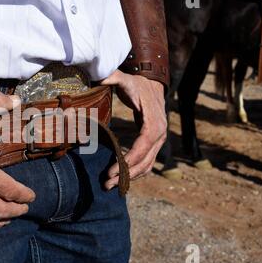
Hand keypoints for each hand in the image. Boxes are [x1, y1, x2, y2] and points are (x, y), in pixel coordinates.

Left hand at [100, 70, 166, 188]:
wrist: (152, 84)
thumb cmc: (136, 84)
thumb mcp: (125, 79)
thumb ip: (113, 77)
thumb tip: (101, 77)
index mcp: (154, 121)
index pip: (143, 145)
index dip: (129, 159)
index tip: (113, 170)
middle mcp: (160, 133)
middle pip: (145, 160)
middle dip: (126, 174)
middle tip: (107, 183)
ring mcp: (159, 140)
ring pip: (147, 164)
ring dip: (130, 177)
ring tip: (111, 185)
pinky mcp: (154, 143)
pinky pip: (147, 162)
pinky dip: (136, 173)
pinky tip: (121, 179)